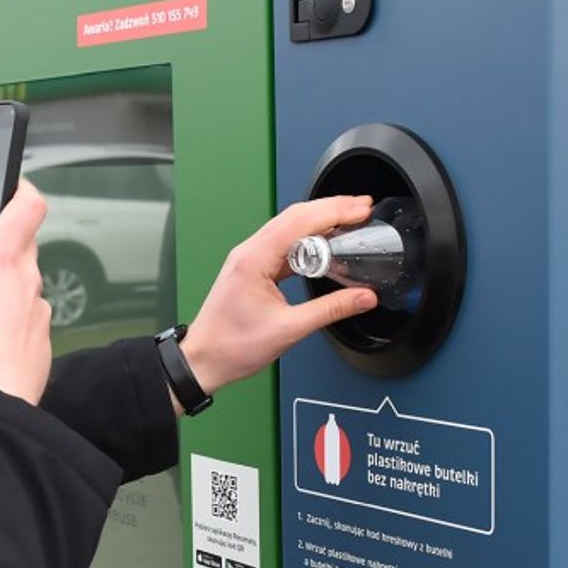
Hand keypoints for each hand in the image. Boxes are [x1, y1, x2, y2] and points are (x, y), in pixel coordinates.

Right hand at [0, 181, 51, 403]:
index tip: (13, 189)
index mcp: (2, 258)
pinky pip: (24, 320)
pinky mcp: (41, 340)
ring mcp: (39, 311)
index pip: (29, 205)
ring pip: (20, 287)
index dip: (23, 190)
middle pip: (19, 249)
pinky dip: (6, 325)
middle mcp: (28, 280)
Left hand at [180, 195, 377, 400]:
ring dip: (319, 219)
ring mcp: (249, 258)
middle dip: (331, 207)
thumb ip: (330, 310)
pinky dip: (307, 237)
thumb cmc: (231, 346)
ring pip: (288, 226)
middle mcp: (249, 252)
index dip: (334, 211)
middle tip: (361, 207)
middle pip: (295, 215)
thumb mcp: (289, 329)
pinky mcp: (252, 267)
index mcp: (254, 260)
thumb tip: (363, 297)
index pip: (300, 221)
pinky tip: (324, 241)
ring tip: (348, 218)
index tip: (360, 209)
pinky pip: (282, 242)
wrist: (203, 360)